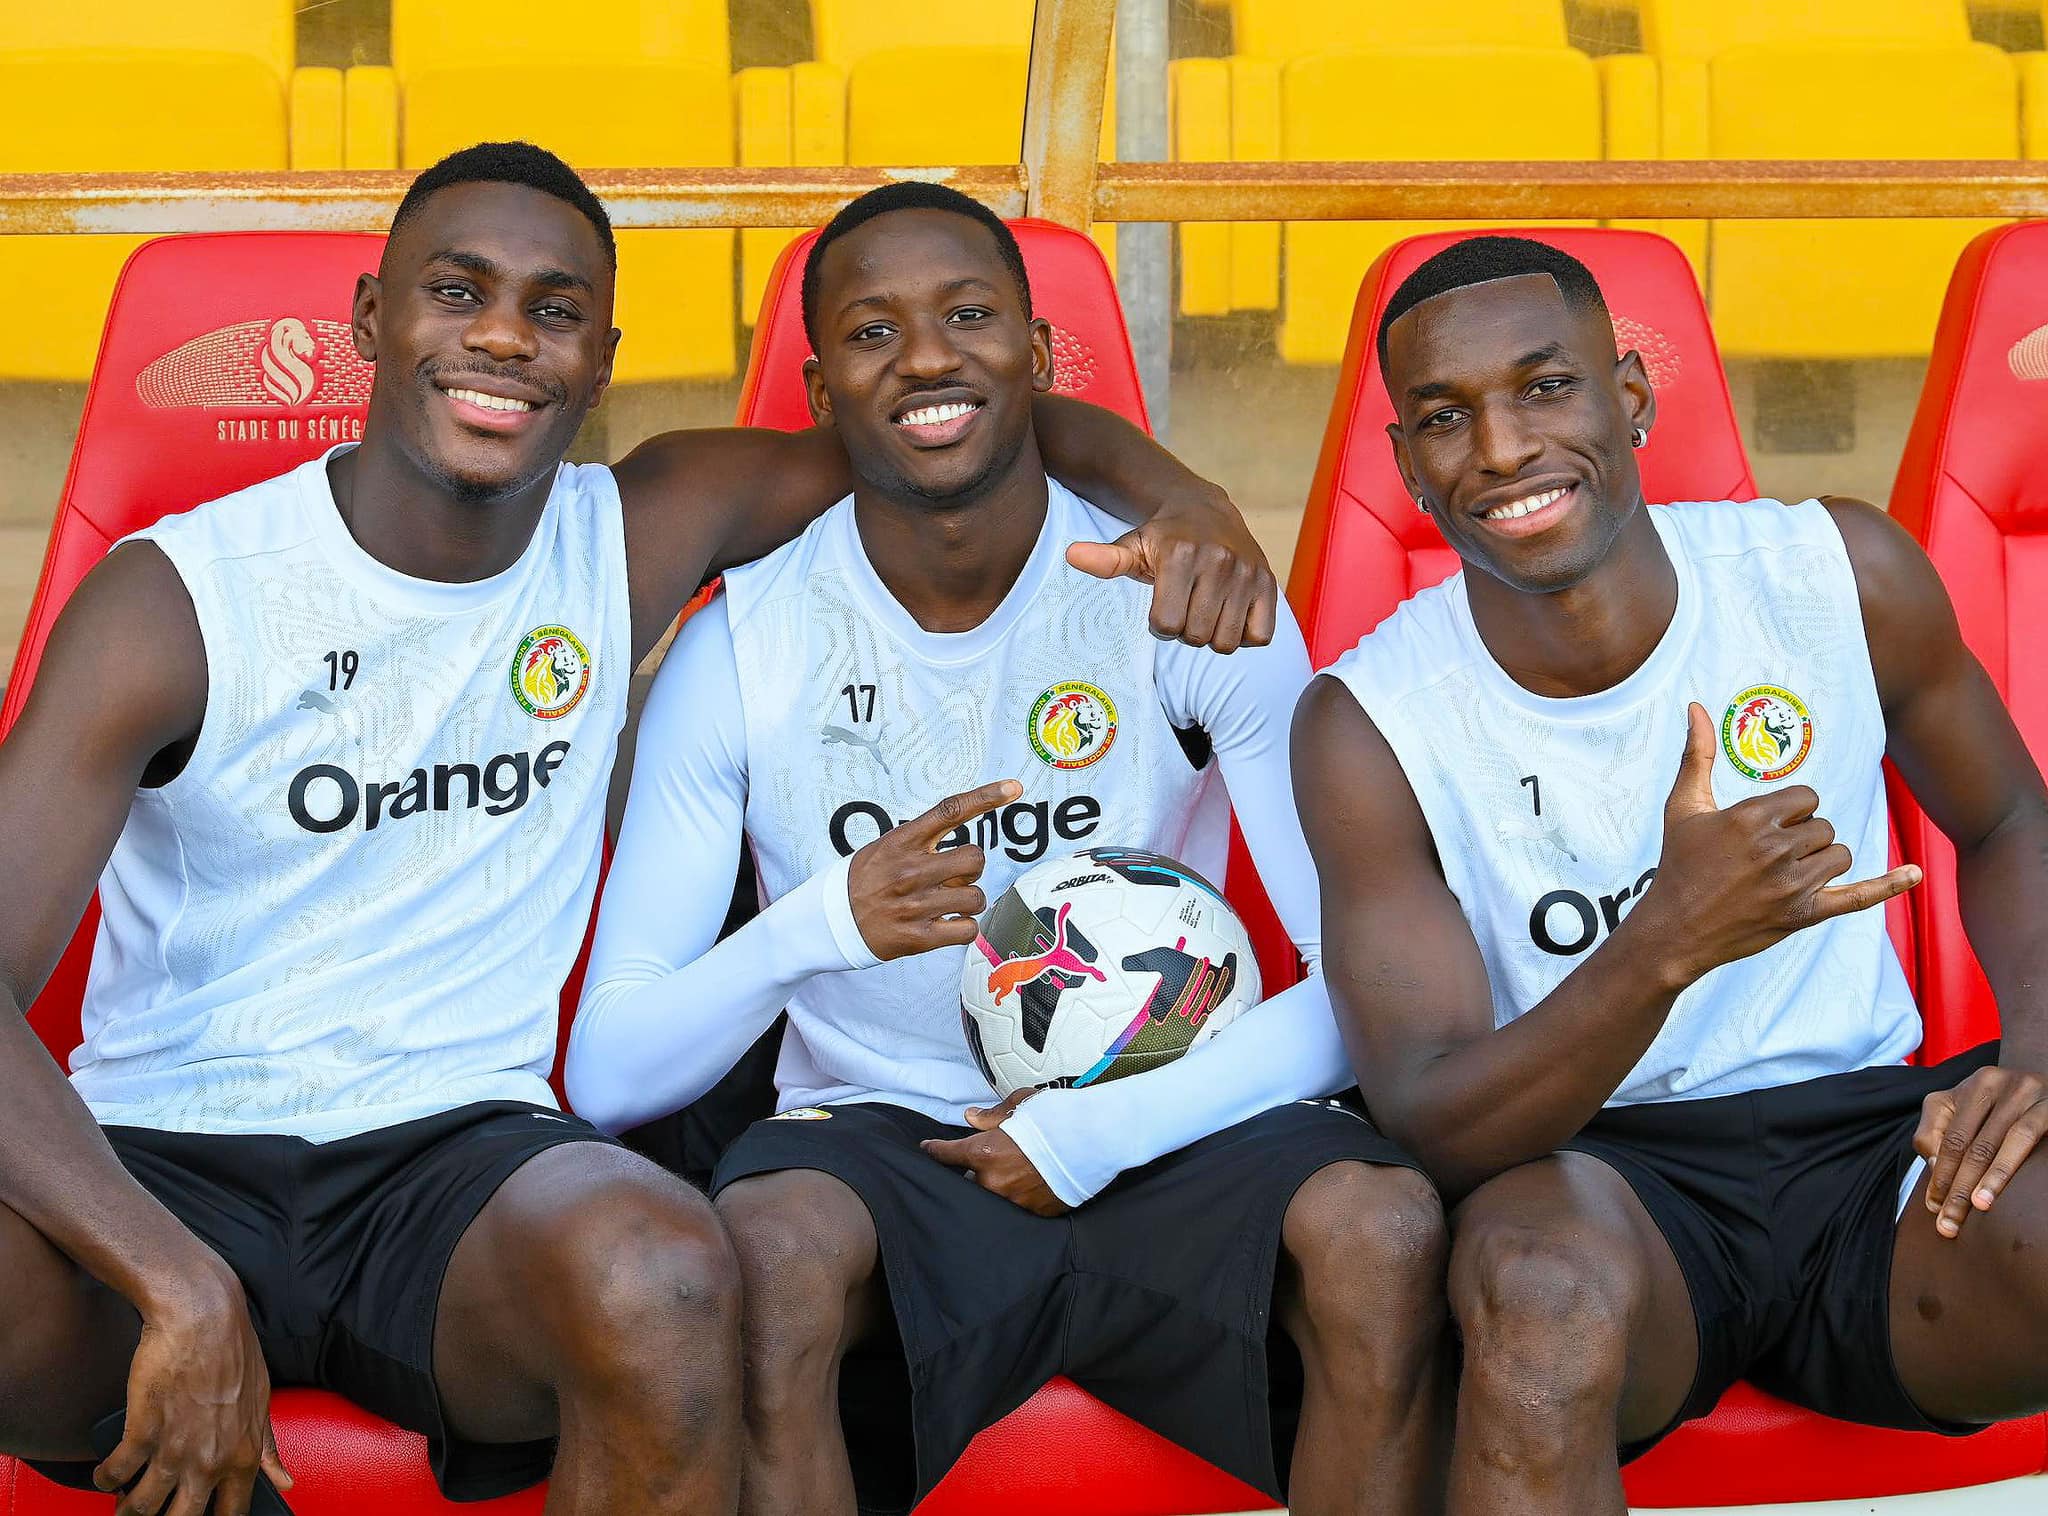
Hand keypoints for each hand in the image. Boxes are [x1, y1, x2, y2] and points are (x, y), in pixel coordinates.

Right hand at [96, 1263, 290, 1515]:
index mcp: (244, 1456)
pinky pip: (115, 1474)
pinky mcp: (142, 1430)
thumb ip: (267, 1449)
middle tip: (150, 1512)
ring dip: (127, 1508)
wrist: (203, 1316)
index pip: (231, 1513)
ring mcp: (174, 1449)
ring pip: (141, 1506)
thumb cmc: (235, 1354)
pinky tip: (106, 1475)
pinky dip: (106, 1479)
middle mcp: (210, 1461)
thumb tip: (285, 1482)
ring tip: (122, 1504)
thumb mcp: (261, 1403)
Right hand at [847, 780, 1018, 960]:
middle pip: (975, 858)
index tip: (1013, 787)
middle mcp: (910, 870)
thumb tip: (963, 841)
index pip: (950, 811)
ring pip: (976, 897)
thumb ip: (921, 841)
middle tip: (954, 877)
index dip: (986, 796)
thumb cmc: (861, 882)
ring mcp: (915, 904)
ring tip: (947, 903)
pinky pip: (967, 929)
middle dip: (972, 869)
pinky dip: (964, 927)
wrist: (829, 921)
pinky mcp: (919, 937)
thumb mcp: (884, 848)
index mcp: (901, 842)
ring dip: (968, 900)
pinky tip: (947, 924)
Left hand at [921, 1089, 1069, 1215]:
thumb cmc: (1058, 1117)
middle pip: (970, 1182)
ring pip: (994, 1197)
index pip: (947, 1155)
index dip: (934, 1151)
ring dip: (998, 1186)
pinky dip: (1022, 1196)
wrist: (1096, 1140)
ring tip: (1014, 1173)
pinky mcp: (1037, 1212)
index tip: (928, 1149)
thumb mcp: (1021, 1104)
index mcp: (984, 1153)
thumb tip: (972, 1117)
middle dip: (974, 1173)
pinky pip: (1020, 1206)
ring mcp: (1016, 1201)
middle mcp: (995, 1182)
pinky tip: (1033, 1183)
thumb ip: (992, 1115)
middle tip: (990, 1160)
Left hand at [1065, 486, 1276, 653]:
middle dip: (1186, 630)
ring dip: (1213, 636)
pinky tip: (1231, 614)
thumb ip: (1105, 559)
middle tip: (1185, 606)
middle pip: (1195, 637)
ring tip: (1206, 611)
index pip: (1165, 626)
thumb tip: (1072, 555)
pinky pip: (1259, 637)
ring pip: (1226, 642)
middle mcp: (1218, 561)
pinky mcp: (1268, 584)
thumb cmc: (1163, 537)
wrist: (1206, 509)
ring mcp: (1247, 573)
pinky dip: (1245, 635)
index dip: (1160, 624)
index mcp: (1180, 556)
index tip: (1163, 605)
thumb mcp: (1133, 545)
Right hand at [1628, 704, 1919, 988]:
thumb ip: (1696, 754)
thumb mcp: (1683, 807)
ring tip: (1788, 870)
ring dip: (1821, 858)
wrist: (1675, 929)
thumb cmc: (1678, 864)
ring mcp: (1792, 885)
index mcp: (1750, 819)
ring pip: (1839, 854)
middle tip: (1767, 854)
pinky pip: (1857, 896)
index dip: (1791, 810)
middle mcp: (1774, 850)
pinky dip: (1889, 885)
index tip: (1766, 827)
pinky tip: (1915, 875)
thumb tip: (1695, 706)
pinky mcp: (1803, 914)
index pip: (1806, 798)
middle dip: (1802, 836)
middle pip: (1823, 826)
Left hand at [1916, 1065, 2047, 1237]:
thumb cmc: (2011, 1111)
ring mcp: (2021, 1090)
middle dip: (1952, 1186)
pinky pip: (2022, 1138)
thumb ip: (1941, 1133)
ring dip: (1976, 1182)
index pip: (1943, 1137)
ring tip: (1970, 1210)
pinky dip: (2002, 1169)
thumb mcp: (1972, 1113)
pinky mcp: (2047, 1105)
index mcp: (1970, 1086)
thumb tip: (1934, 1166)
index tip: (1933, 1207)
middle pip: (1963, 1143)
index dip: (1936, 1174)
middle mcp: (1992, 1081)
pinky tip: (1991, 1193)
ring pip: (1988, 1144)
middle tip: (1947, 1222)